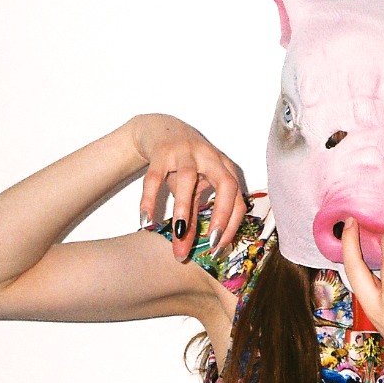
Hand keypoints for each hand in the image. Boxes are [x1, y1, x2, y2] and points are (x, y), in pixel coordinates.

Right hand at [130, 114, 246, 260]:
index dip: (231, 225)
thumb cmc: (184, 164)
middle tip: (210, 242)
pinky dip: (150, 200)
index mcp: (225, 168)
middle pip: (226, 185)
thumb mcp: (193, 189)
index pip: (238, 199)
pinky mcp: (161, 151)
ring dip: (184, 209)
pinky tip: (145, 221)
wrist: (160, 129)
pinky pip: (154, 177)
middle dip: (221, 215)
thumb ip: (192, 219)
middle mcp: (210, 157)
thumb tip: (182, 253)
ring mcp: (186, 151)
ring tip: (177, 234)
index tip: (218, 248)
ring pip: (188, 179)